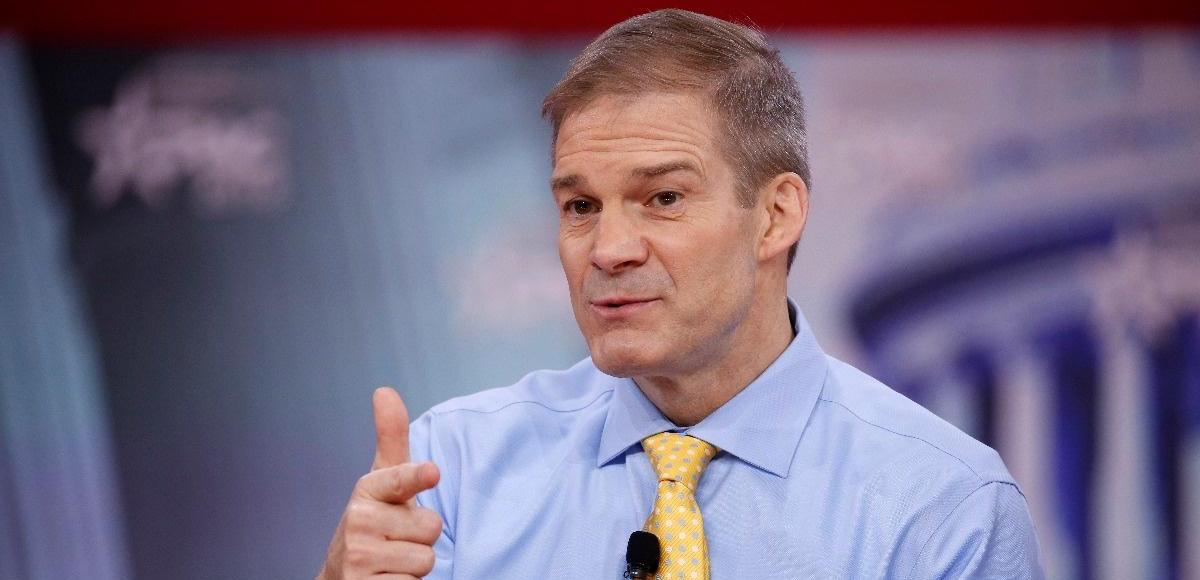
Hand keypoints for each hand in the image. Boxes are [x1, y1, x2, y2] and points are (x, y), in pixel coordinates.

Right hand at [318, 388, 442, 578]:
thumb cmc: (375, 521)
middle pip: (431, 527)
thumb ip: (390, 439)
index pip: (400, 480)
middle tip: (398, 539)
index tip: (433, 470)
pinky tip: (387, 579)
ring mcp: (358, 560)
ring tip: (393, 560)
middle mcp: (357, 523)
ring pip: (426, 559)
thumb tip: (384, 390)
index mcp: (367, 492)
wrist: (343, 575)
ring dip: (415, 564)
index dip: (417, 477)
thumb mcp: (382, 482)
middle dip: (422, 538)